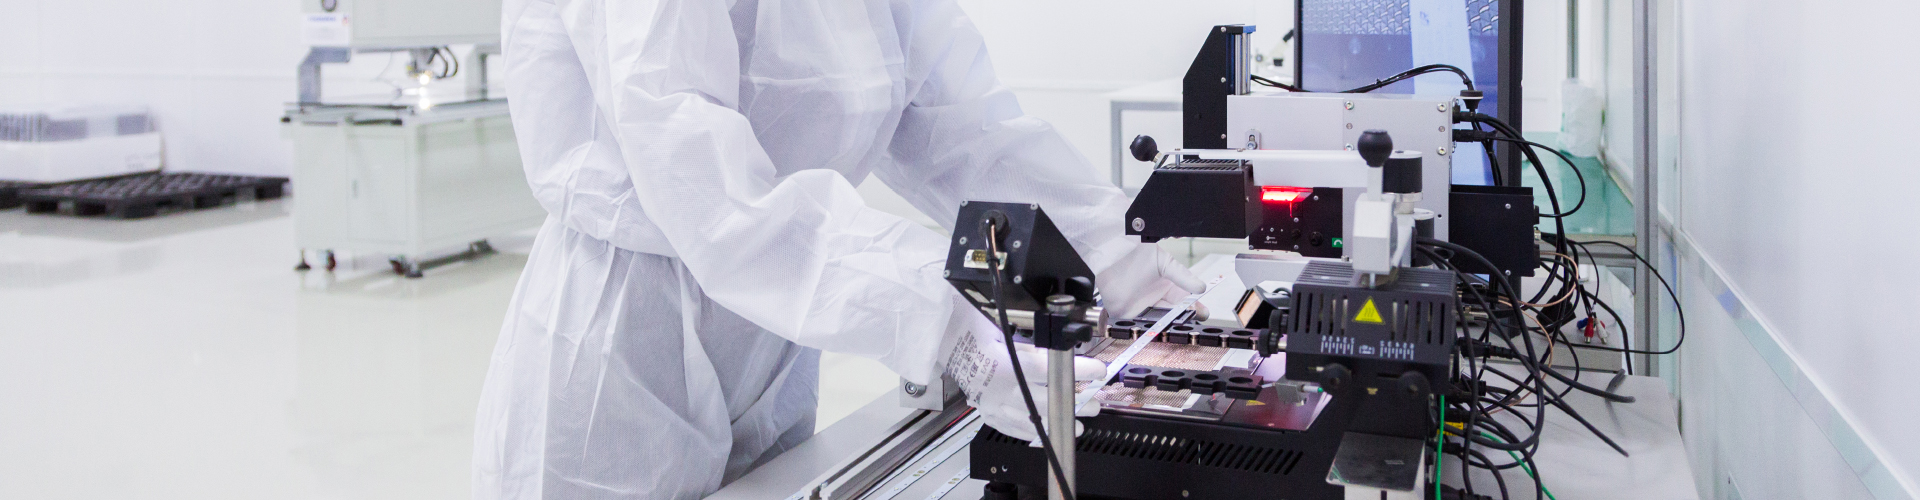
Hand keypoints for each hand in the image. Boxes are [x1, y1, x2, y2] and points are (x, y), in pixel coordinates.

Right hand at [945, 312, 1104, 441]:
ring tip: (1078, 427)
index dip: (1080, 371)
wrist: (946, 342)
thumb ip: (1034, 347)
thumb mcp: (1008, 331)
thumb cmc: (975, 330)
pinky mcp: (987, 413)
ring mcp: (993, 405)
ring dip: (1058, 424)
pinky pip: (1012, 429)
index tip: (1098, 370)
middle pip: (1046, 403)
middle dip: (1074, 405)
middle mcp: (1001, 390)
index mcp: (1008, 365)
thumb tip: (1063, 351)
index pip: (1053, 371)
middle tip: (1095, 405)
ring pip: (1032, 422)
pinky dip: (1032, 433)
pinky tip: (1047, 434)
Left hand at [1095, 243, 1206, 319]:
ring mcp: (1144, 310)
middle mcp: (1158, 301)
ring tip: (1176, 324)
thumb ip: (1182, 275)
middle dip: (1184, 319)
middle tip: (1190, 319)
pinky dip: (1150, 329)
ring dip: (1168, 325)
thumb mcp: (1164, 262)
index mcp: (1169, 289)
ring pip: (1160, 323)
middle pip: (1175, 316)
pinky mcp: (1129, 316)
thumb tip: (1201, 287)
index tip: (1202, 312)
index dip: (1195, 309)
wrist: (1112, 257)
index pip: (1186, 303)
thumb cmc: (1135, 255)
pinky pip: (1142, 326)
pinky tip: (1158, 328)